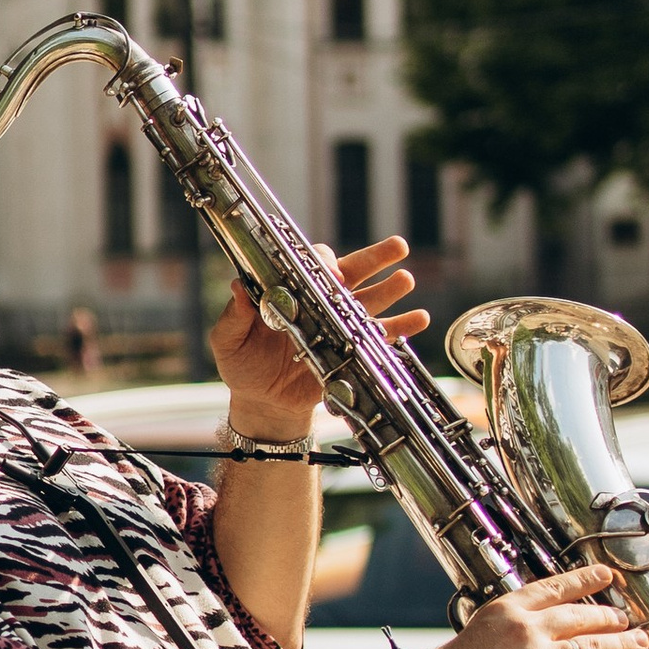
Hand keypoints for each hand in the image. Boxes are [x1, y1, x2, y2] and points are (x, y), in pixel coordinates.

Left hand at [210, 239, 425, 441]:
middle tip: (398, 246)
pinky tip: (419, 318)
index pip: (311, 265)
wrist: (263, 402)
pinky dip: (401, 327)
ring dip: (391, 289)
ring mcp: (339, 325)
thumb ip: (235, 315)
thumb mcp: (229, 339)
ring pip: (370, 300)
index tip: (332, 273)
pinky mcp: (351, 351)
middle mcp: (319, 302)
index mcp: (290, 291)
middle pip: (351, 272)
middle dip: (375, 257)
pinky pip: (380, 337)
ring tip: (407, 279)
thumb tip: (238, 286)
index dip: (324, 263)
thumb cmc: (241, 364)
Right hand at [420, 565, 648, 648]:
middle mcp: (529, 630)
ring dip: (622, 646)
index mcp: (509, 609)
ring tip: (639, 644)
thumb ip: (511, 629)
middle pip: (582, 617)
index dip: (586, 581)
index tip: (605, 575)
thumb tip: (538, 635)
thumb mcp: (479, 630)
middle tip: (625, 620)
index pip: (557, 588)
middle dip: (609, 618)